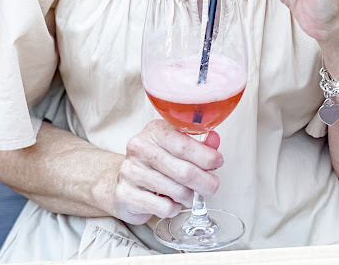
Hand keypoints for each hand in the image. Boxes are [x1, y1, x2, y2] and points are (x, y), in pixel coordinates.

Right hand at [103, 121, 222, 224]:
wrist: (121, 180)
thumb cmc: (153, 162)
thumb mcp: (174, 146)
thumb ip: (196, 144)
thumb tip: (214, 140)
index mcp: (154, 130)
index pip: (184, 145)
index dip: (206, 156)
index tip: (218, 162)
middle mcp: (140, 148)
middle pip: (183, 170)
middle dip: (204, 181)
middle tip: (212, 186)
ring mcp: (130, 171)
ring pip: (175, 190)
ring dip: (190, 197)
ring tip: (190, 195)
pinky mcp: (125, 194)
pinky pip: (163, 207)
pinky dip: (174, 208)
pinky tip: (172, 202)